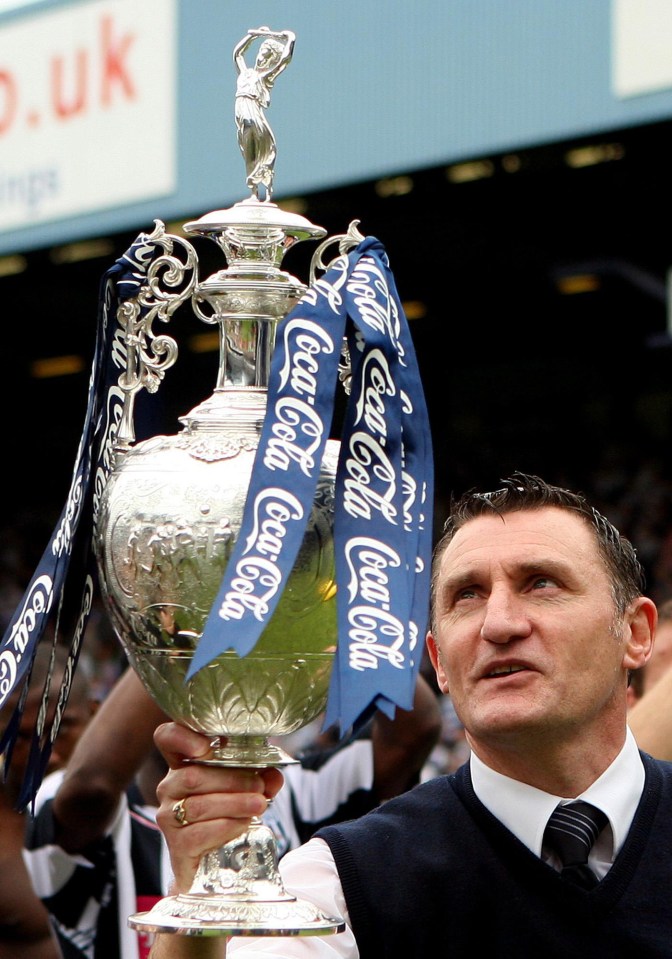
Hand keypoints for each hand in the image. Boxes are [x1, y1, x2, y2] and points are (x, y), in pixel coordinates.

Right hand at [153, 723, 283, 893]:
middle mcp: (170, 786)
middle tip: (259, 787)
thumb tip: (274, 775)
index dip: (182, 737)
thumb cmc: (225, 816)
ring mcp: (168, 815)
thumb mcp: (244, 790)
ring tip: (259, 805)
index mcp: (184, 763)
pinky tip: (243, 824)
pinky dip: (227, 826)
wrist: (210, 865)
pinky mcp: (175, 844)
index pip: (167, 737)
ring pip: (199, 805)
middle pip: (193, 775)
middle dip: (231, 780)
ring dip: (235, 803)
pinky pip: (200, 832)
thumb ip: (259, 778)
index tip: (206, 746)